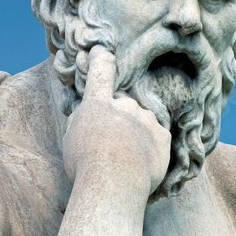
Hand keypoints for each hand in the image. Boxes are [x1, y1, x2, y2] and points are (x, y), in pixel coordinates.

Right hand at [62, 46, 170, 194]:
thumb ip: (82, 121)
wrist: (114, 183)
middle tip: (111, 145)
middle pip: (123, 105)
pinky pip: (156, 140)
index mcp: (97, 103)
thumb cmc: (86, 164)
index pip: (101, 70)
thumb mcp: (71, 139)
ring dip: (136, 136)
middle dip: (119, 119)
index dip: (101, 59)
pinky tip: (141, 166)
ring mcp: (146, 119)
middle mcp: (125, 104)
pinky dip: (150, 150)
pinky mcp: (163, 136)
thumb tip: (88, 114)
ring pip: (142, 123)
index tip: (102, 53)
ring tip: (125, 162)